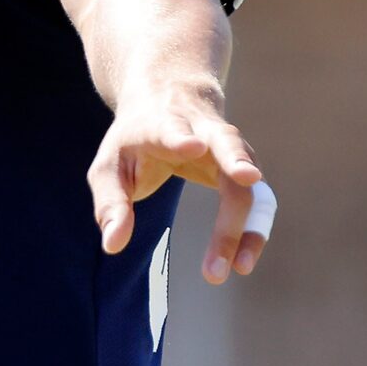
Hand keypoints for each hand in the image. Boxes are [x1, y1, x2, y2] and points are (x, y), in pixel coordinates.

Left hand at [88, 80, 272, 283]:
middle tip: (247, 179)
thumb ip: (110, 204)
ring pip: (249, 180)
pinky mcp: (244, 169)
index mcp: (163, 124)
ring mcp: (230, 149)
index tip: (192, 146)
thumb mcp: (108, 168)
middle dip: (237, 163)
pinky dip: (253, 232)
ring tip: (239, 266)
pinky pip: (257, 201)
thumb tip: (112, 246)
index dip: (182, 138)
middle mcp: (205, 131)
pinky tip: (242, 263)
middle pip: (228, 143)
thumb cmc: (134, 141)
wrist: (168, 99)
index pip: (173, 128)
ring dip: (247, 222)